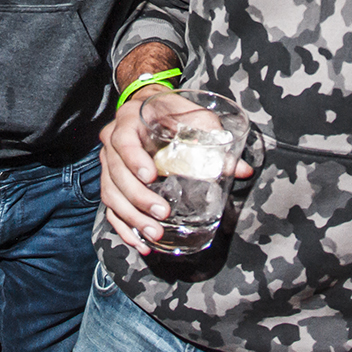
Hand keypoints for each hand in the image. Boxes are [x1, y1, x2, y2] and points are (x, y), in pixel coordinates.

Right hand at [97, 89, 252, 253]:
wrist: (150, 108)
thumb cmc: (172, 111)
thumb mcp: (194, 117)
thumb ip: (214, 140)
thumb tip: (242, 170)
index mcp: (129, 120)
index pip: (124, 140)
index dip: (133, 159)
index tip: (151, 176)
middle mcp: (112, 141)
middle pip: (116, 173)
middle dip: (138, 198)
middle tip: (162, 213)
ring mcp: (109, 163)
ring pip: (111, 194)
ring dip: (131, 217)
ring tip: (154, 233)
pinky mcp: (111, 180)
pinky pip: (110, 207)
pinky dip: (123, 227)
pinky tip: (139, 242)